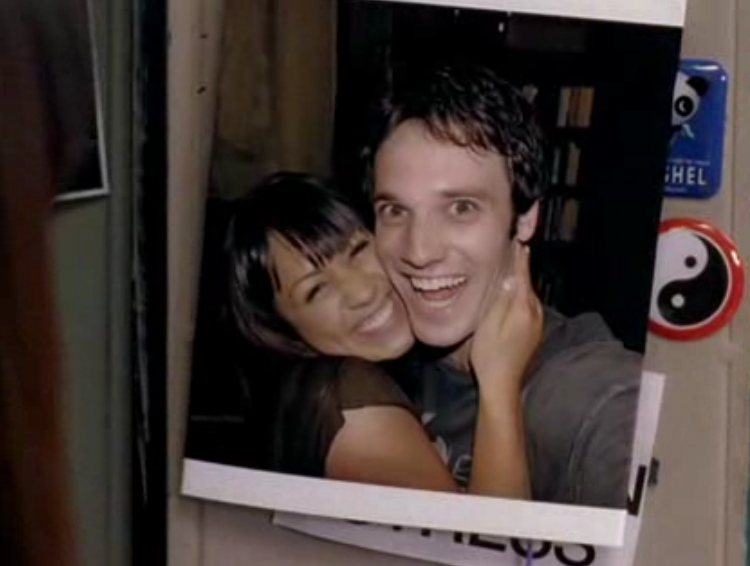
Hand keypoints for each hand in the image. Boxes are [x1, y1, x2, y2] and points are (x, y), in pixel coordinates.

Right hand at [470, 241, 542, 393]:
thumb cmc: (490, 355)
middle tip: (511, 250)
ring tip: (508, 270)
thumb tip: (508, 275)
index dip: (518, 257)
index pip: (521, 274)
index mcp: (523, 307)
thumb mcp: (489, 322)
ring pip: (526, 295)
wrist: (502, 384)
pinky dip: (519, 298)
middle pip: (526, 283)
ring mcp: (536, 324)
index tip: (518, 240)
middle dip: (519, 267)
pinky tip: (509, 298)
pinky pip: (527, 307)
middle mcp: (534, 313)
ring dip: (518, 283)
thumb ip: (500, 297)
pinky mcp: (532, 333)